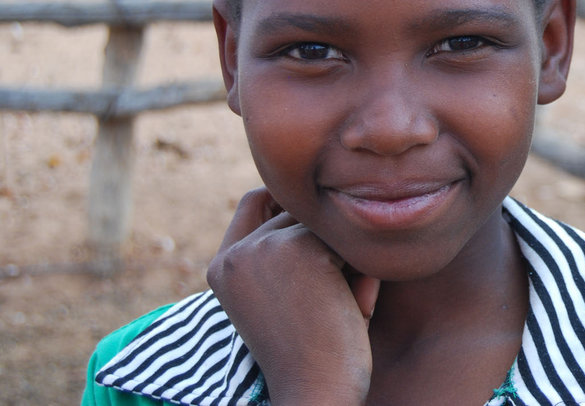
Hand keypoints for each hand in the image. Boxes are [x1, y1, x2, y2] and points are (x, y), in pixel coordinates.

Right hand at [207, 188, 379, 405]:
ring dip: (346, 258)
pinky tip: (353, 307)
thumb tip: (332, 199)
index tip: (320, 239)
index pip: (255, 202)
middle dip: (326, 243)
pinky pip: (346, 240)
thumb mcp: (289, 296)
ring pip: (323, 224)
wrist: (316, 392)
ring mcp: (264, 248)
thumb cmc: (313, 351)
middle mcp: (235, 254)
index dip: (290, 207)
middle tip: (335, 296)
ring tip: (345, 303)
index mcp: (221, 267)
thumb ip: (292, 251)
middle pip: (298, 210)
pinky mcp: (299, 248)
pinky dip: (361, 270)